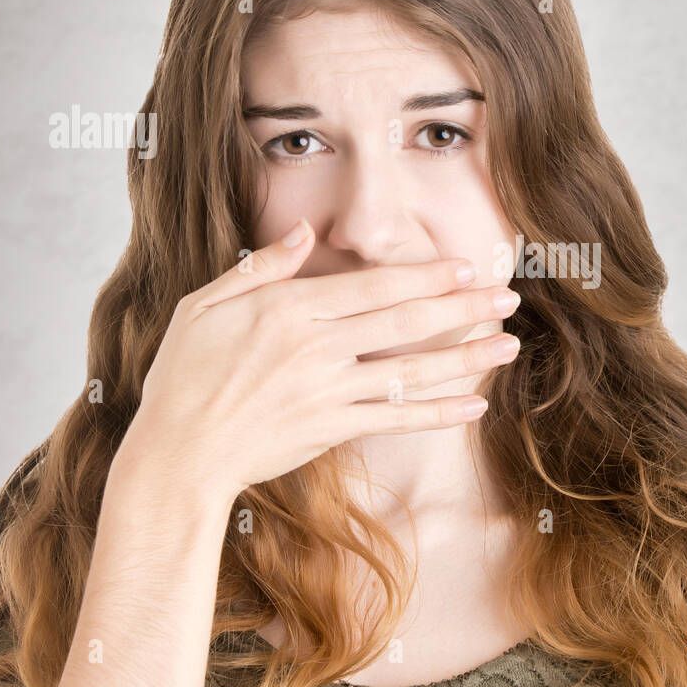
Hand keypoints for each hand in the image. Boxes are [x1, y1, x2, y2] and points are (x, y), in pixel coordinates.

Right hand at [117, 217, 521, 497]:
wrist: (177, 453)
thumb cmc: (184, 375)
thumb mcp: (204, 305)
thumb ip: (262, 267)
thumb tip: (303, 232)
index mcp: (290, 309)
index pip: (374, 286)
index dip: (425, 276)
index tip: (465, 268)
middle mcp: (317, 348)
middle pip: (405, 322)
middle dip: (462, 307)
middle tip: (508, 297)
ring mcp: (328, 391)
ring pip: (410, 370)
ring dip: (465, 358)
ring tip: (509, 346)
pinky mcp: (332, 429)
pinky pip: (396, 418)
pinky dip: (437, 412)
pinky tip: (474, 405)